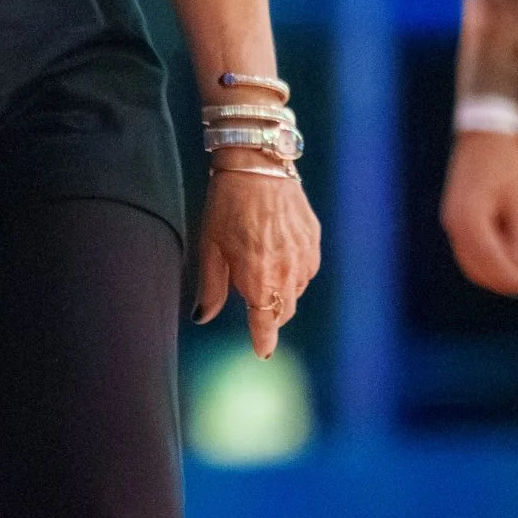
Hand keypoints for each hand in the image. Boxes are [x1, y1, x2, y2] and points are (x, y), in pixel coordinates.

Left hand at [195, 164, 321, 355]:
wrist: (258, 165)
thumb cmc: (227, 205)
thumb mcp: (210, 246)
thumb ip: (211, 286)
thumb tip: (203, 316)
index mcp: (258, 277)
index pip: (265, 322)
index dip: (264, 340)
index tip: (262, 352)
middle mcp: (287, 271)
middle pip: (283, 311)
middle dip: (270, 317)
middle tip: (255, 311)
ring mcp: (305, 255)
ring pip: (296, 291)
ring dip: (281, 294)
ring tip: (262, 275)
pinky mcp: (314, 239)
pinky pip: (307, 269)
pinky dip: (294, 273)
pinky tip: (279, 259)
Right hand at [440, 128, 517, 297]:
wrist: (485, 133)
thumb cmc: (505, 160)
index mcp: (469, 219)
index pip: (492, 262)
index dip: (516, 278)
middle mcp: (454, 225)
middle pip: (477, 269)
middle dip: (505, 282)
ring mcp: (452, 222)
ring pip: (470, 264)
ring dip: (495, 275)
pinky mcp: (456, 218)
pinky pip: (468, 252)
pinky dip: (487, 263)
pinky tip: (507, 261)